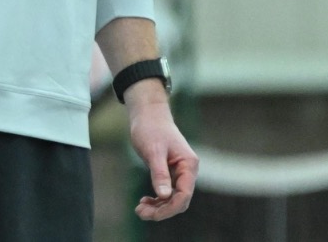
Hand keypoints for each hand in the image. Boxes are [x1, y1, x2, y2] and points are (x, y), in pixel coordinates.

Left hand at [127, 88, 197, 219]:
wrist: (148, 113)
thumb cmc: (151, 128)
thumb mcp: (153, 150)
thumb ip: (159, 173)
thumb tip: (163, 195)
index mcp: (188, 165)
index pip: (184, 194)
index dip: (169, 207)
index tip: (152, 214)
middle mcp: (187, 171)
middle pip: (180, 200)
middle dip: (162, 210)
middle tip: (140, 213)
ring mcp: (179, 172)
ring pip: (173, 198)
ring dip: (158, 207)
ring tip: (140, 210)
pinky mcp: (170, 172)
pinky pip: (167, 191)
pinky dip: (157, 199)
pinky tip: (145, 201)